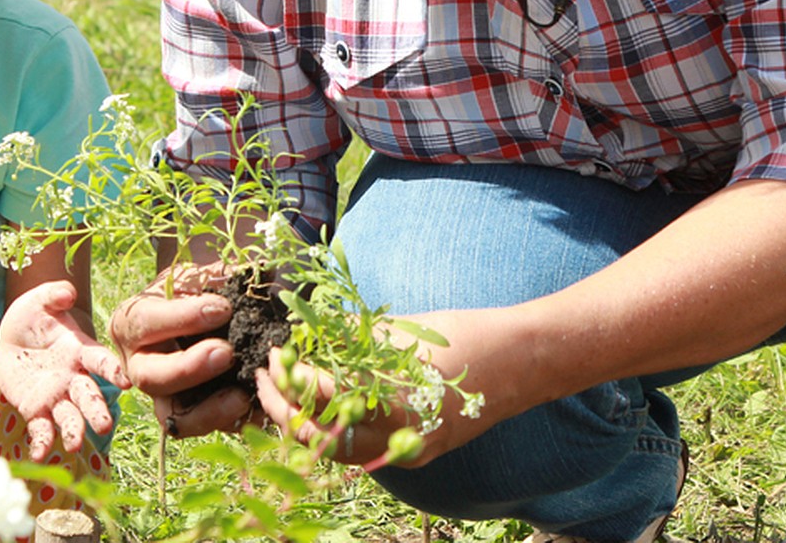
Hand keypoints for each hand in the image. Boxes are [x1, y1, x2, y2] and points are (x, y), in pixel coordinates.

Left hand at [0, 280, 129, 459]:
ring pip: (70, 417)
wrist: (10, 338)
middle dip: (97, 411)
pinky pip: (41, 429)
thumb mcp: (41, 299)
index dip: (113, 370)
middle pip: (89, 396)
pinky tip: (39, 454)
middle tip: (104, 426)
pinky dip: (42, 443)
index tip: (125, 383)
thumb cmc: (33, 315)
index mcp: (80, 350)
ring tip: (74, 445)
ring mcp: (56, 396)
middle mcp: (73, 377)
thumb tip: (67, 294)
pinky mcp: (35, 410)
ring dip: (74, 432)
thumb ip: (55, 294)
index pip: (100, 361)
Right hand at [108, 263, 252, 436]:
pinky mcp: (185, 416)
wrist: (190, 311)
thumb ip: (218, 274)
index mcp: (131, 324)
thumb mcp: (194, 275)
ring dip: (208, 411)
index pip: (147, 323)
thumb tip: (261, 271)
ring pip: (172, 418)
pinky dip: (231, 423)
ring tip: (242, 395)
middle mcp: (137, 365)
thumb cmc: (189, 290)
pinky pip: (205, 430)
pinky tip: (257, 409)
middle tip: (226, 353)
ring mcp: (160, 395)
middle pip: (152, 377)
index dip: (184, 318)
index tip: (223, 308)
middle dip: (189, 368)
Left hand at [255, 308, 515, 469]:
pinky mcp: (417, 451)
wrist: (520, 362)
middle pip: (322, 439)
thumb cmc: (462, 335)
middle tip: (264, 377)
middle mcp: (400, 439)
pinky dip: (332, 431)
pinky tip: (318, 404)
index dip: (292, 374)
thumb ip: (353, 343)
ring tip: (280, 392)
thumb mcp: (401, 332)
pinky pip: (363, 450)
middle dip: (284, 409)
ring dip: (303, 424)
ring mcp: (410, 451)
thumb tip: (306, 342)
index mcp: (394, 403)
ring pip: (338, 453)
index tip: (276, 351)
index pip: (324, 397)